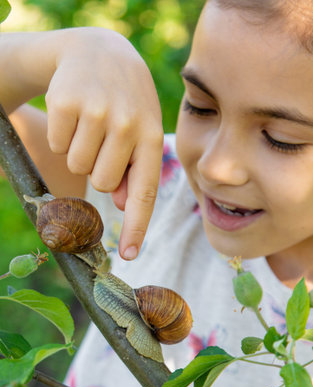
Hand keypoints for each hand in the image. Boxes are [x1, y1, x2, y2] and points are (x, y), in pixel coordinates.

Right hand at [46, 28, 163, 259]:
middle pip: (102, 183)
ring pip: (78, 165)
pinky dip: (63, 135)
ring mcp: (97, 112)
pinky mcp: (68, 102)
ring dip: (80, 151)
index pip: (145, 191)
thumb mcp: (141, 130)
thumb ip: (135, 169)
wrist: (99, 52)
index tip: (129, 255)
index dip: (136, 226)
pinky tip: (76, 111)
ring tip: (91, 122)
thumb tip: (120, 204)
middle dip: (99, 169)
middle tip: (104, 138)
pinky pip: (58, 145)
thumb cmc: (124, 101)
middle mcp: (129, 124)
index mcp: (153, 136)